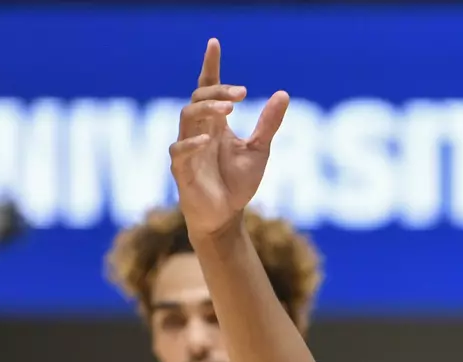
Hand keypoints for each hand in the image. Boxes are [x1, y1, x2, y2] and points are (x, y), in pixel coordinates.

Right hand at [169, 38, 289, 238]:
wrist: (226, 217)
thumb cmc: (238, 184)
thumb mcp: (259, 150)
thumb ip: (268, 124)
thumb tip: (283, 94)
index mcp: (215, 123)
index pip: (208, 87)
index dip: (211, 65)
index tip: (215, 43)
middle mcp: (198, 130)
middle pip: (199, 98)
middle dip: (217, 91)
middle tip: (241, 94)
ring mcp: (188, 148)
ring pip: (187, 116)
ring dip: (207, 109)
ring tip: (229, 109)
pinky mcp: (181, 170)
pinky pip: (179, 151)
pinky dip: (191, 142)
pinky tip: (207, 139)